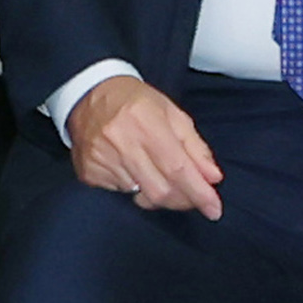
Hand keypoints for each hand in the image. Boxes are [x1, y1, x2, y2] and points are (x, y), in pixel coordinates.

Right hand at [68, 74, 223, 216]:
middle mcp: (121, 142)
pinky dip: (133, 188)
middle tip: (193, 198)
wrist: (89, 93)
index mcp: (146, 122)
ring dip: (157, 192)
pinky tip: (131, 168)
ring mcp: (101, 158)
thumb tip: (212, 178)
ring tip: (154, 170)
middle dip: (182, 200)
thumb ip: (195, 147)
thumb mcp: (172, 114)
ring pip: (140, 195)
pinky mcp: (88, 171)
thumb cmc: (136, 101)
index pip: (177, 168)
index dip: (198, 192)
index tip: (214, 209)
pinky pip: (120, 193)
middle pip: (159, 190)